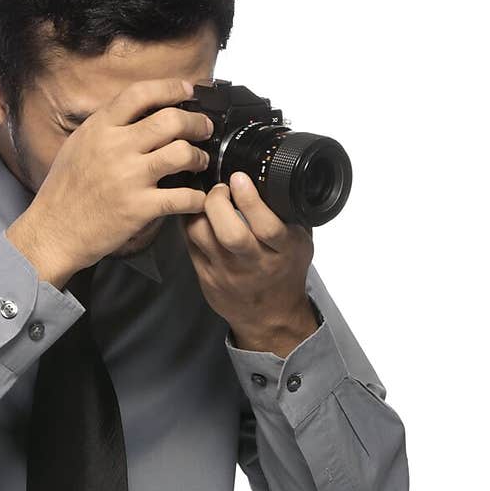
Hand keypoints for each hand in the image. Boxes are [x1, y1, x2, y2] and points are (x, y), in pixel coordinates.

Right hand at [7, 77, 212, 286]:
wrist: (53, 231)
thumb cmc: (64, 192)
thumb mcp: (78, 145)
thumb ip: (106, 127)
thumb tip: (136, 111)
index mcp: (99, 128)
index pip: (141, 93)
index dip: (171, 88)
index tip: (188, 91)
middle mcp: (115, 148)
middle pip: (171, 120)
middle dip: (197, 123)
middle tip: (203, 129)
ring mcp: (128, 178)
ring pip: (182, 154)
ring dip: (199, 157)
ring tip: (199, 162)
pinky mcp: (139, 208)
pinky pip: (182, 197)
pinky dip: (197, 197)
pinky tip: (197, 198)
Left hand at [180, 171, 317, 356]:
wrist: (269, 316)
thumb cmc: (285, 273)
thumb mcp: (300, 243)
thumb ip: (292, 213)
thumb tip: (282, 174)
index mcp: (283, 252)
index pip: (267, 227)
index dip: (250, 200)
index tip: (239, 178)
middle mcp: (254, 264)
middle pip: (230, 233)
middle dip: (218, 202)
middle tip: (220, 187)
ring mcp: (226, 272)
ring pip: (202, 236)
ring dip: (198, 209)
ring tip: (206, 197)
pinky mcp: (206, 276)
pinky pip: (189, 243)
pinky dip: (189, 222)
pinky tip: (195, 212)